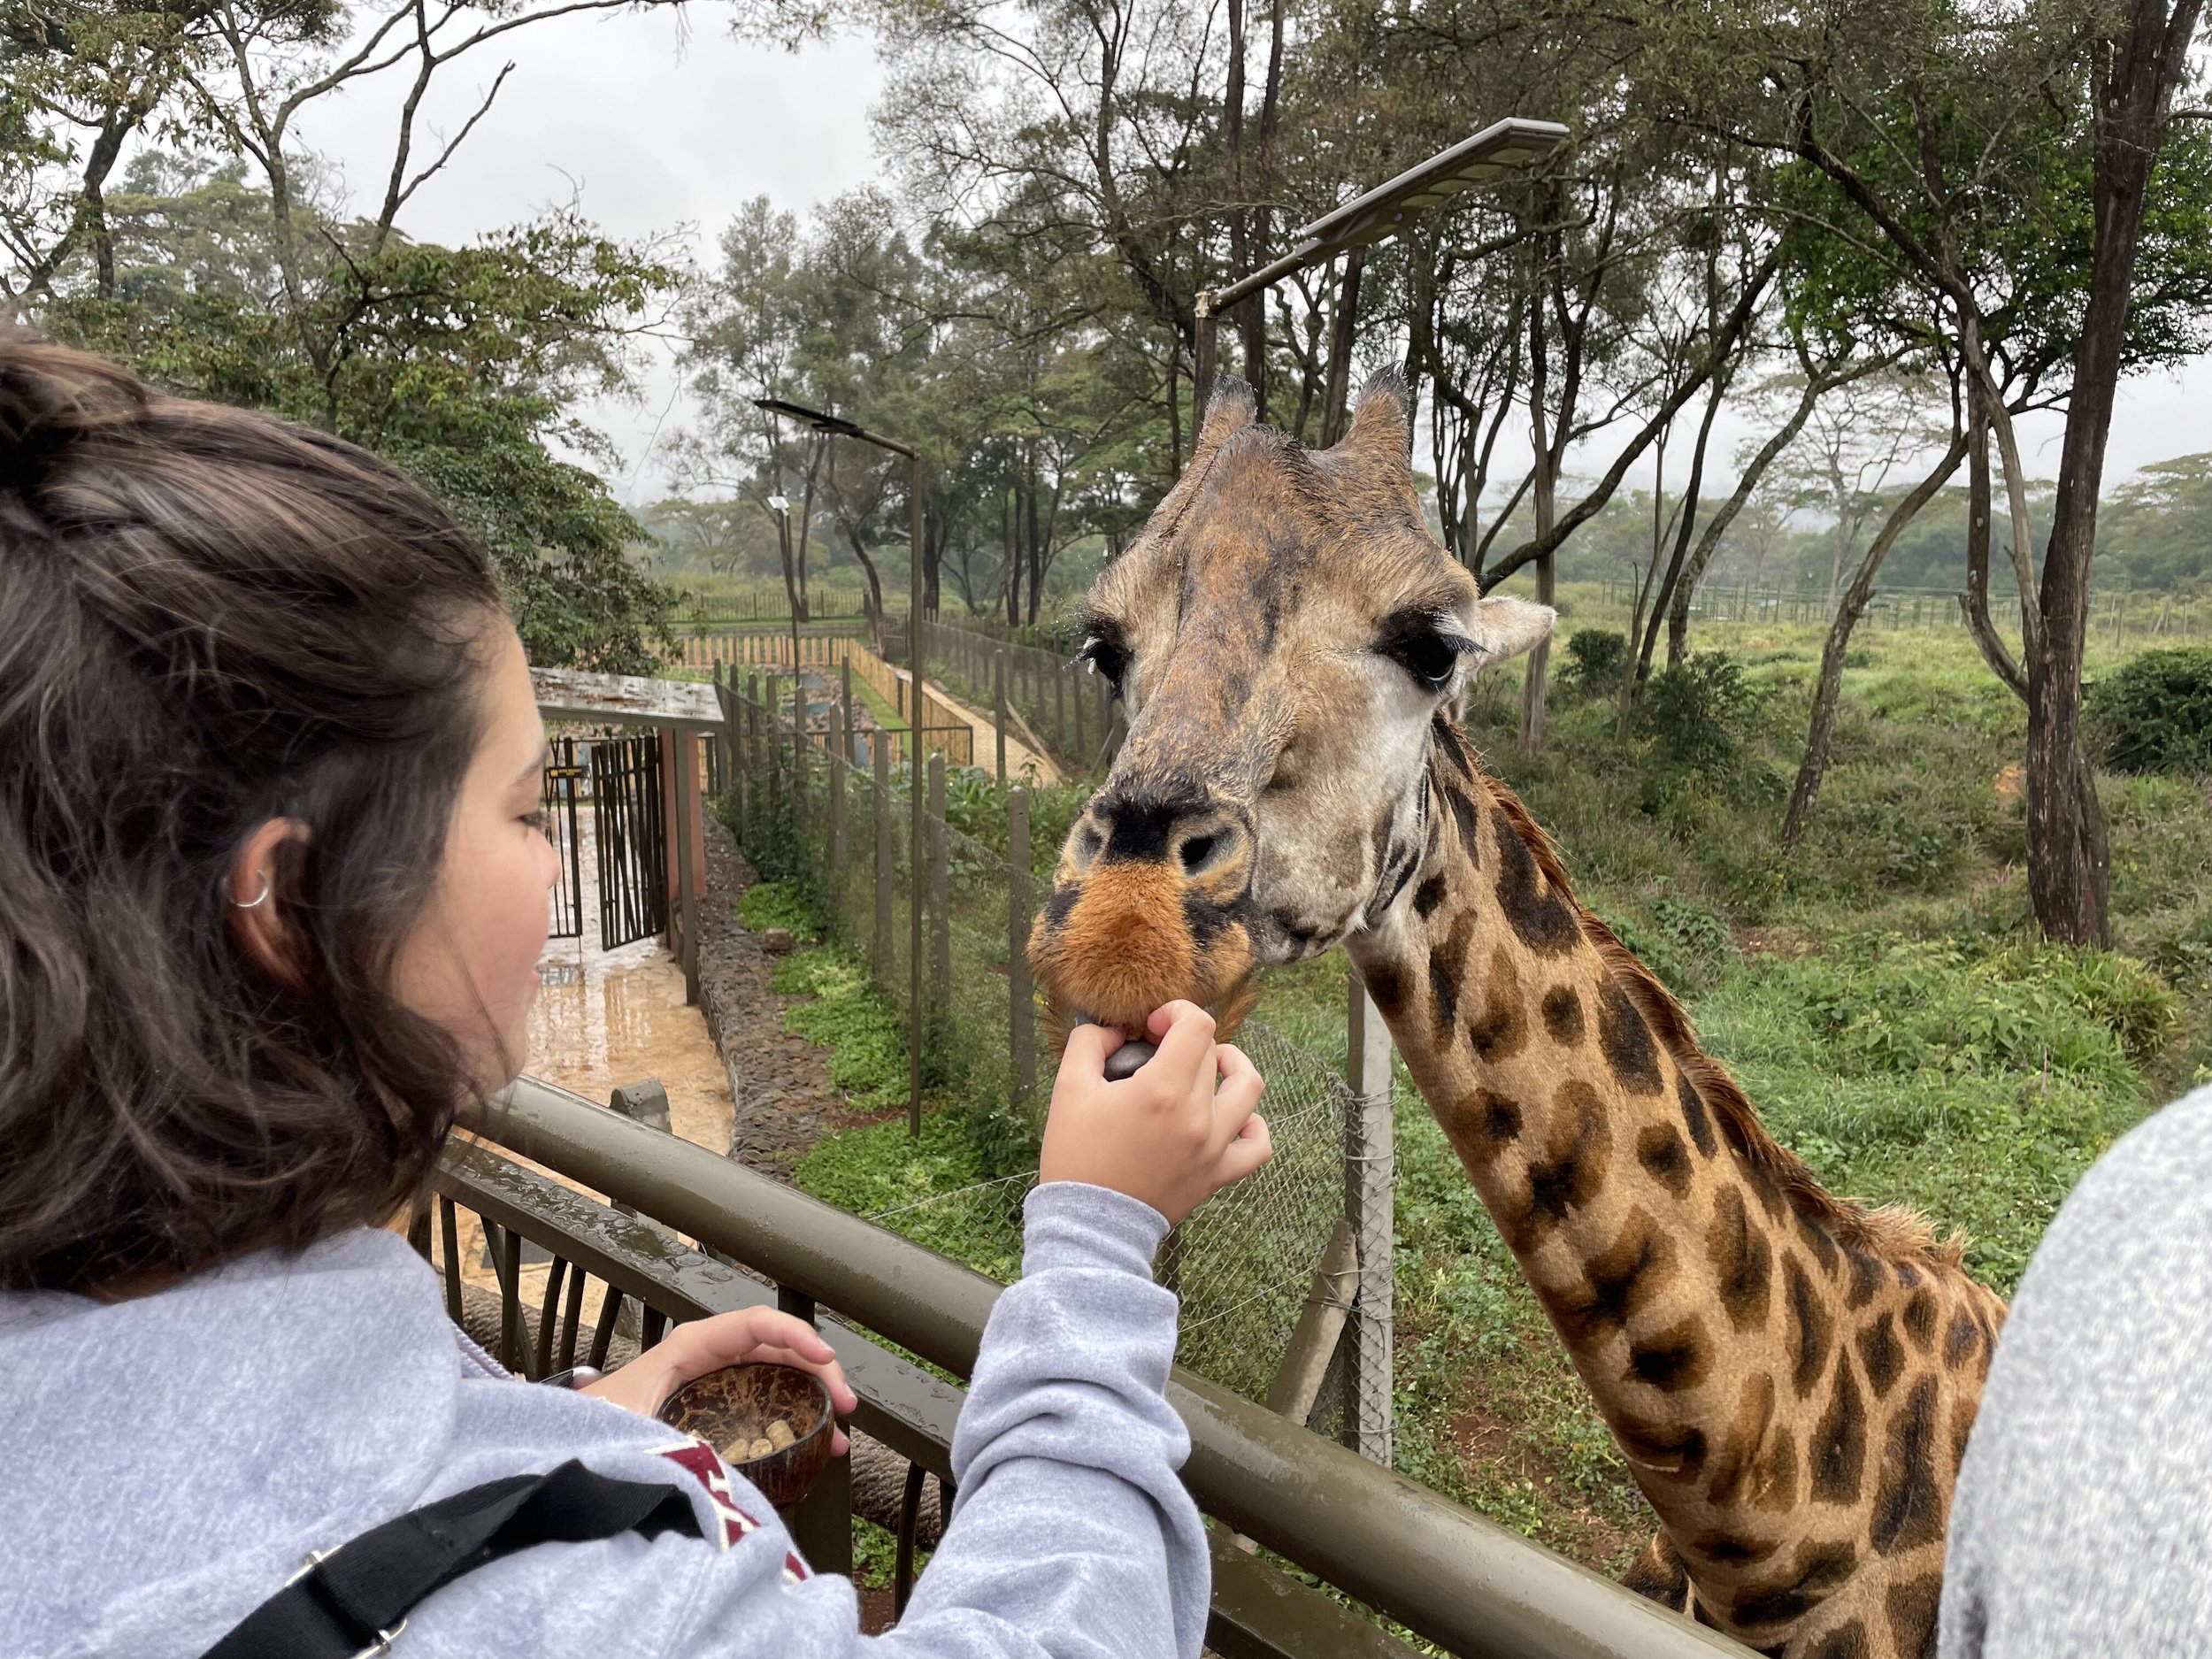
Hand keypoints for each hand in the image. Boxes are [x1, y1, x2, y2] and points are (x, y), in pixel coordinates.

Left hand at [581, 1307, 858, 1454]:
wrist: (556, 1449)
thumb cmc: (586, 1429)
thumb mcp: (630, 1430)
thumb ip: (669, 1444)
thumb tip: (719, 1470)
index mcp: (688, 1349)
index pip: (755, 1325)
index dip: (796, 1336)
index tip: (825, 1361)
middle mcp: (705, 1359)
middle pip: (776, 1350)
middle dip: (818, 1370)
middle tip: (846, 1405)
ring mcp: (712, 1385)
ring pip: (776, 1377)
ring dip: (813, 1397)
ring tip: (839, 1432)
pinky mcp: (712, 1413)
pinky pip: (762, 1404)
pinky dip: (792, 1418)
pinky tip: (812, 1445)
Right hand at [1041, 1000, 1271, 1225]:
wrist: (1089, 1227)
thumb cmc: (1076, 1156)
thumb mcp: (1068, 1089)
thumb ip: (1090, 1043)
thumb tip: (1118, 1031)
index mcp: (1162, 1090)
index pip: (1197, 1025)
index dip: (1176, 1012)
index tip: (1152, 1027)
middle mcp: (1197, 1116)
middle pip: (1212, 1053)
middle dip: (1184, 1041)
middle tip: (1156, 1051)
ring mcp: (1213, 1147)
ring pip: (1249, 1088)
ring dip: (1232, 1066)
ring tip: (1209, 1067)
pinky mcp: (1217, 1175)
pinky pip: (1258, 1146)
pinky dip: (1253, 1124)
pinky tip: (1232, 1116)